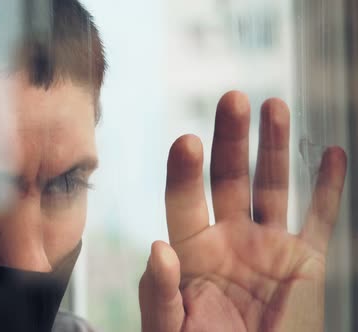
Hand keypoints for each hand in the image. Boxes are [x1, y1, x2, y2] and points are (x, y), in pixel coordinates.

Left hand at [139, 91, 346, 331]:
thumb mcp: (168, 328)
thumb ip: (159, 292)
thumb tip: (158, 247)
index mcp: (191, 249)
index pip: (183, 200)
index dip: (184, 173)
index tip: (187, 141)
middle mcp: (229, 238)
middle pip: (228, 178)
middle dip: (231, 139)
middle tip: (231, 98)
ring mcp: (268, 247)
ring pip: (273, 187)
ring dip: (275, 147)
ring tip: (273, 104)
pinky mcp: (306, 262)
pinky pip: (321, 219)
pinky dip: (328, 188)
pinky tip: (330, 153)